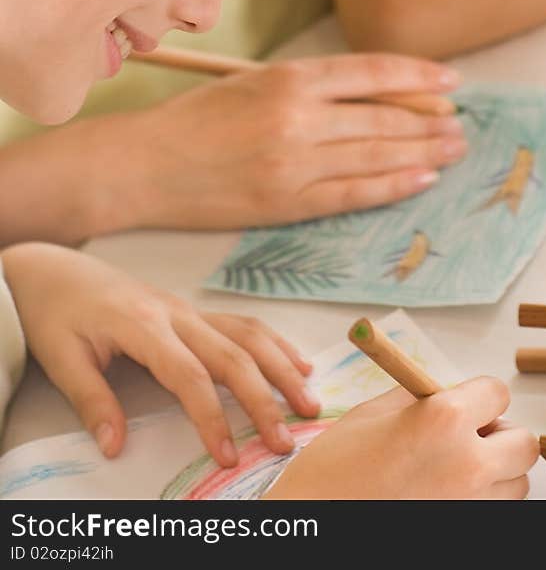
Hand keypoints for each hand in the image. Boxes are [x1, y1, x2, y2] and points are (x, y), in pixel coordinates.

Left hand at [1, 243, 317, 463]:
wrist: (56, 271)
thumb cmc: (58, 314)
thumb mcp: (62, 359)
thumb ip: (92, 401)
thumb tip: (116, 446)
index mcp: (144, 324)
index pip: (189, 376)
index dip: (212, 416)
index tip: (229, 454)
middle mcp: (176, 313)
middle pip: (232, 355)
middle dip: (264, 398)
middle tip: (287, 438)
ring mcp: (188, 309)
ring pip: (247, 334)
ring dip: (282, 367)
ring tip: (309, 401)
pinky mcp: (192, 310)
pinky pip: (242, 324)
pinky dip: (274, 344)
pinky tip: (297, 362)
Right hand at [113, 54, 467, 230]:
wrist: (145, 165)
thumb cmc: (197, 118)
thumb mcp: (254, 81)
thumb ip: (311, 86)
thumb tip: (378, 92)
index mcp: (288, 78)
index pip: (371, 70)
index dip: (418, 75)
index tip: (451, 80)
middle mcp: (296, 117)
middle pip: (383, 116)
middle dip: (429, 121)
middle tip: (461, 124)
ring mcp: (293, 163)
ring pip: (375, 154)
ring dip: (422, 152)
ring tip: (453, 150)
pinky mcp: (286, 203)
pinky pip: (353, 193)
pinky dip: (392, 185)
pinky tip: (421, 179)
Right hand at [263, 379, 538, 500]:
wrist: (314, 523)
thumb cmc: (334, 470)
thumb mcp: (375, 413)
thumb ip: (422, 401)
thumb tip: (447, 395)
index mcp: (444, 419)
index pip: (498, 393)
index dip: (481, 396)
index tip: (467, 402)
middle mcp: (468, 463)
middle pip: (525, 444)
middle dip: (502, 435)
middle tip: (471, 436)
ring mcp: (470, 507)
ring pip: (516, 484)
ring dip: (496, 472)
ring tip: (454, 471)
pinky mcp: (464, 535)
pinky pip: (493, 513)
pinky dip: (480, 502)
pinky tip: (444, 496)